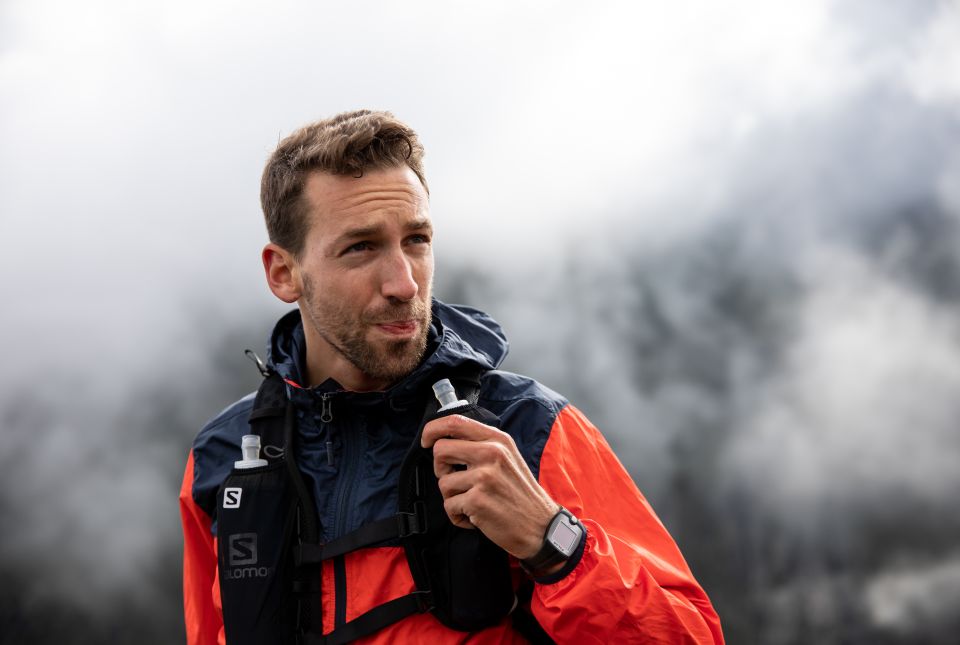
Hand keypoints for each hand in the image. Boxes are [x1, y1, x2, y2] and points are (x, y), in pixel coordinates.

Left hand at [421, 413, 559, 559]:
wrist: (541, 526)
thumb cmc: (521, 494)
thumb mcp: (508, 457)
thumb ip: (482, 444)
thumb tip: (447, 438)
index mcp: (497, 440)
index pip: (455, 422)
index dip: (432, 429)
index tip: (426, 440)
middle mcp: (491, 453)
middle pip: (440, 450)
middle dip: (441, 468)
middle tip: (457, 480)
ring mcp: (484, 476)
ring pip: (442, 482)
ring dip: (453, 497)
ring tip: (474, 502)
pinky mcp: (477, 500)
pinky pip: (449, 506)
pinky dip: (458, 516)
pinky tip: (476, 517)